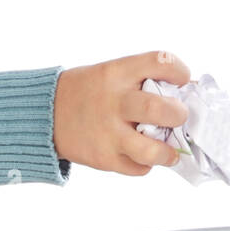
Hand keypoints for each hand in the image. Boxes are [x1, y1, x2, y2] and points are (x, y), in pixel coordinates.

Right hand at [53, 50, 190, 175]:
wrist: (45, 113)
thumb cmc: (87, 92)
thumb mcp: (110, 73)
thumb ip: (142, 81)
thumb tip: (184, 95)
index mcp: (117, 72)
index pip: (160, 62)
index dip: (179, 71)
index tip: (182, 80)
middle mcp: (114, 101)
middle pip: (160, 109)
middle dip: (179, 114)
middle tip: (178, 116)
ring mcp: (108, 132)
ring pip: (151, 150)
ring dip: (168, 152)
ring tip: (169, 151)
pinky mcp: (103, 158)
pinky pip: (137, 168)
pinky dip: (145, 164)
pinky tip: (140, 155)